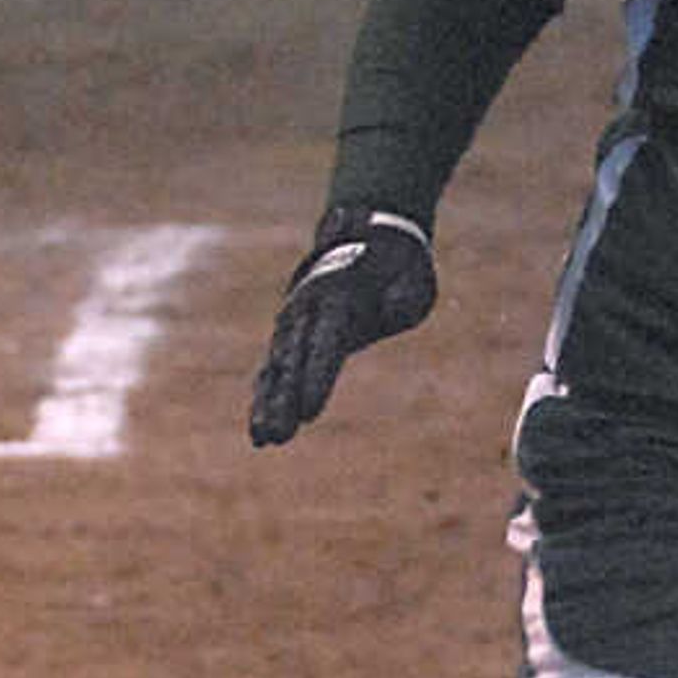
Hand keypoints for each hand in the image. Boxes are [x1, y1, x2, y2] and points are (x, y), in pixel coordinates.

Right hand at [246, 204, 436, 444]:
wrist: (371, 237)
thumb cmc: (400, 266)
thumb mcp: (415, 275)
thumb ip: (404, 294)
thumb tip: (392, 309)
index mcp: (338, 297)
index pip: (324, 345)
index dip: (316, 379)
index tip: (309, 413)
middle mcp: (308, 310)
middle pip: (293, 362)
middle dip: (284, 401)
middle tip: (276, 436)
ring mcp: (296, 322)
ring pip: (277, 368)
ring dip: (269, 405)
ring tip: (263, 440)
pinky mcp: (294, 334)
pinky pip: (276, 369)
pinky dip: (266, 398)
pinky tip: (261, 432)